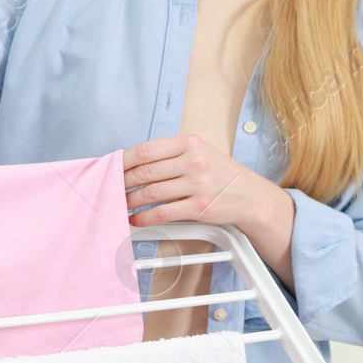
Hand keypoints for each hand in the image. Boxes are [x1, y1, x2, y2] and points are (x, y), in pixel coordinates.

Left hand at [122, 133, 297, 291]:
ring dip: (128, 201)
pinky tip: (135, 219)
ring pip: (150, 193)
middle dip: (122, 183)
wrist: (252, 196)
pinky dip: (143, 218)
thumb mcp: (200, 152)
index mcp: (189, 143)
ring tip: (119, 205)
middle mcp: (193, 160)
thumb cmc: (221, 174)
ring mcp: (197, 184)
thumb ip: (171, 154)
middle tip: (110, 189)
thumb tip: (135, 162)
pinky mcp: (199, 207)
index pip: (146, 150)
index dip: (123, 161)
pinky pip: (161, 213)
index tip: (111, 169)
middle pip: (144, 171)